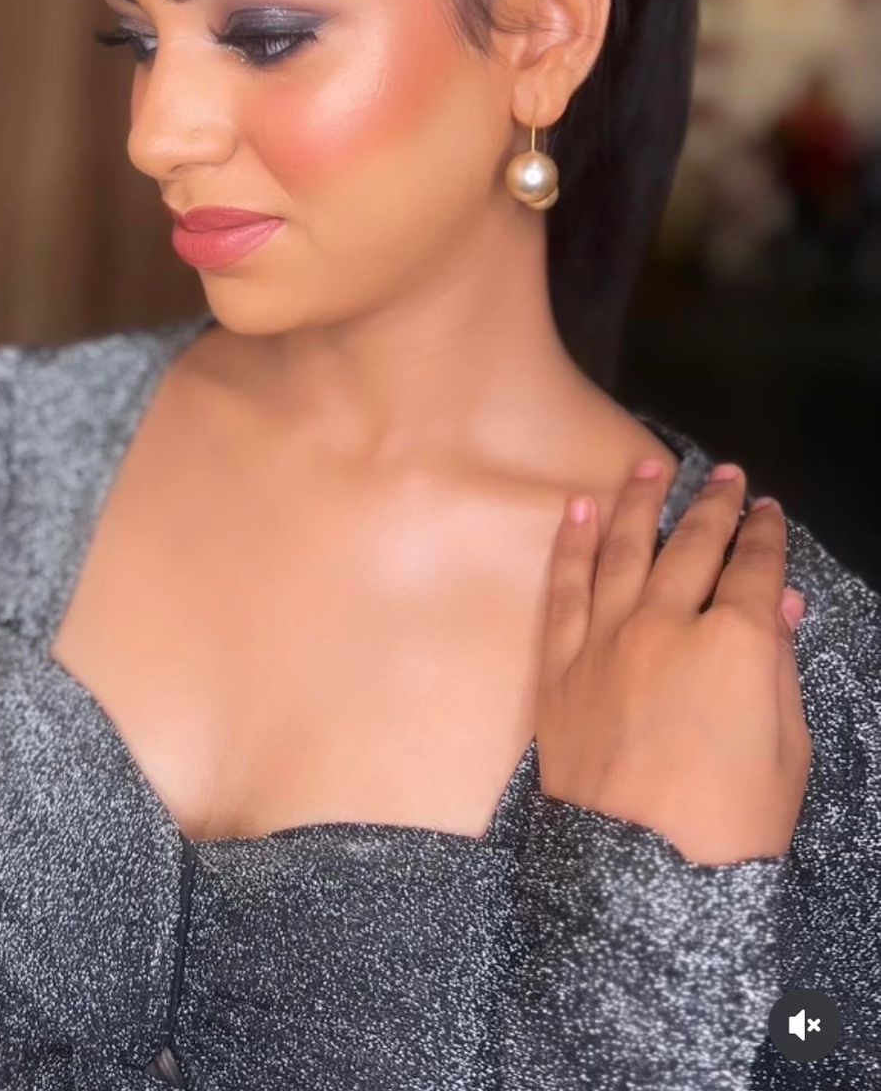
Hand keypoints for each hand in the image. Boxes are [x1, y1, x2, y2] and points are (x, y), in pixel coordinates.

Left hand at [534, 459, 812, 865]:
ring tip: (650, 466)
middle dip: (714, 505)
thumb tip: (777, 606)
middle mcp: (667, 624)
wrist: (638, 883)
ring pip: (623, 549)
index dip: (765, 536)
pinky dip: (572, 544)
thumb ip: (777, 669)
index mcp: (735, 644)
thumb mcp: (787, 753)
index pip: (754, 569)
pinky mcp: (560, 666)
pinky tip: (579, 509)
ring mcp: (607, 640)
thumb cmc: (731, 829)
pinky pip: (565, 589)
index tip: (767, 512)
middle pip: (692, 545)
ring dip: (639, 500)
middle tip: (724, 476)